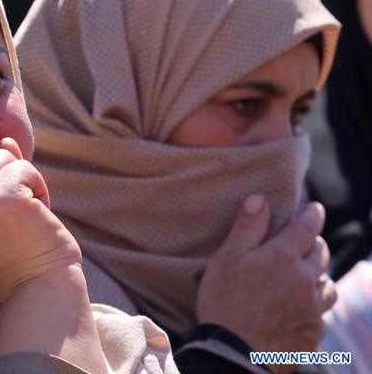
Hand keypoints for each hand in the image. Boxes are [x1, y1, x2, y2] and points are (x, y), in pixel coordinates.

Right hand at [0, 138, 81, 306]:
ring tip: (23, 218)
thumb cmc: (12, 257)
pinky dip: (38, 188)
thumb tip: (3, 138)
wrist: (35, 293)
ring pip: (0, 156)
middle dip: (1, 177)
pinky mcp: (1, 197)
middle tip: (11, 215)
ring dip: (22, 183)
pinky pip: (23, 167)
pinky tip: (36, 216)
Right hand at [196, 195, 336, 373]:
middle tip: (304, 241)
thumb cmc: (224, 302)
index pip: (307, 227)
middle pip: (320, 254)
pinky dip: (314, 305)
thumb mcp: (226, 259)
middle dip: (314, 243)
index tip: (314, 207)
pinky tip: (300, 307)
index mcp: (283, 257)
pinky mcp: (312, 333)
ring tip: (306, 276)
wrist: (233, 353)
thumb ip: (247, 228)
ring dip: (319, 275)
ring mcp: (312, 309)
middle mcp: (305, 280)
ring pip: (327, 284)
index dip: (312, 214)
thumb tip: (260, 199)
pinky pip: (321, 313)